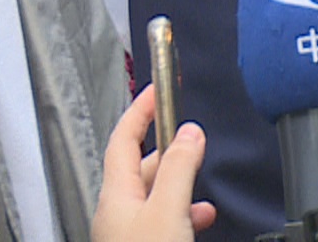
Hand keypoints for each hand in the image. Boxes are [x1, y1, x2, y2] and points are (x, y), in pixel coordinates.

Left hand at [93, 84, 218, 241]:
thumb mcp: (167, 209)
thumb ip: (179, 169)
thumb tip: (189, 132)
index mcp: (115, 193)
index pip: (123, 138)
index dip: (139, 110)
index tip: (156, 89)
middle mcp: (116, 210)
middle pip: (142, 164)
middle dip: (170, 149)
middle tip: (192, 138)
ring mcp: (127, 230)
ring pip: (156, 193)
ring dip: (181, 183)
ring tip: (202, 182)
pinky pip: (163, 216)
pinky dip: (184, 209)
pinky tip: (200, 216)